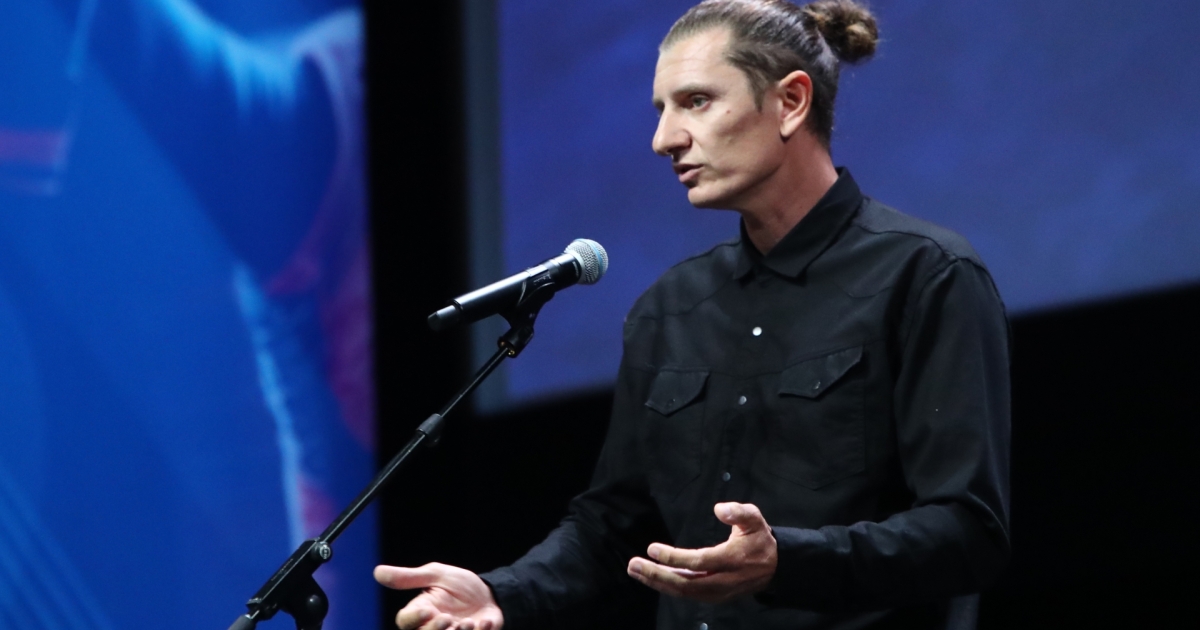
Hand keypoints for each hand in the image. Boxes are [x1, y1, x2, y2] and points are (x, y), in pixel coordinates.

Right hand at [374, 563, 503, 629]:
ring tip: (469, 622)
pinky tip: (486, 621)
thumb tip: (377, 572)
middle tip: (448, 618)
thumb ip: (410, 577)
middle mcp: (431, 627)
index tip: (429, 610)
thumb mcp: (437, 575)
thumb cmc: (460, 586)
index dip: (414, 618)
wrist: (491, 595)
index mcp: (421, 611)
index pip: (405, 621)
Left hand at [626, 502, 776, 602]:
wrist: (774, 568)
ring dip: (657, 582)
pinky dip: (667, 586)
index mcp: (732, 560)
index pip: (699, 562)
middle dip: (657, 575)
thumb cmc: (759, 539)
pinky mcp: (713, 597)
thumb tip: (719, 509)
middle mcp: (723, 581)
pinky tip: (652, 576)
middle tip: (633, 564)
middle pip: (685, 583)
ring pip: (683, 592)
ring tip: (636, 570)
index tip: (652, 549)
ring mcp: (718, 592)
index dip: (674, 558)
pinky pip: (687, 594)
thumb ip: (739, 512)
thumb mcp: (755, 519)